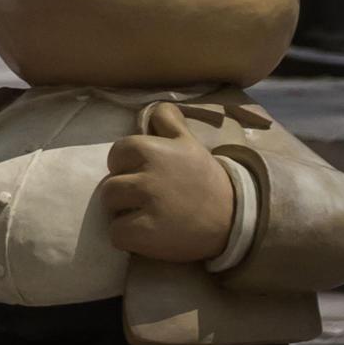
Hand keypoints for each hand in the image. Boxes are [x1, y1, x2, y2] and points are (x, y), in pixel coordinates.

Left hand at [100, 102, 234, 262]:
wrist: (234, 219)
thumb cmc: (204, 179)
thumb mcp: (190, 143)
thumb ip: (169, 122)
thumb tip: (155, 107)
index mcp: (152, 150)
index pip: (116, 155)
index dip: (126, 167)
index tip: (144, 176)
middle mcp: (148, 175)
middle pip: (109, 185)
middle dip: (124, 194)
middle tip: (150, 199)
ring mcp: (147, 205)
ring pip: (109, 207)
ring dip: (123, 214)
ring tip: (148, 215)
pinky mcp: (146, 234)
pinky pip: (116, 234)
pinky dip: (128, 238)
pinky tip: (150, 234)